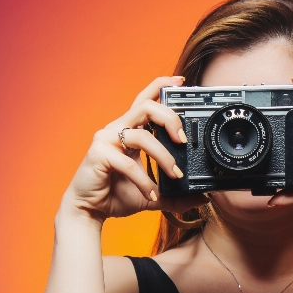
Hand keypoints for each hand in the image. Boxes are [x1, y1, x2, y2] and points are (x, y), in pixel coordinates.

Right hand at [61, 76, 206, 221]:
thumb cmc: (117, 195)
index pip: (146, 100)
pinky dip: (144, 181)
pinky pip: (128, 164)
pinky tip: (151, 194)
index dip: (161, 86)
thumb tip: (201, 198)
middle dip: (170, 119)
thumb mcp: (155, 195)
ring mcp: (106, 140)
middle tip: (183, 141)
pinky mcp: (98, 155)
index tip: (182, 83)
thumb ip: (176, 195)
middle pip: (147, 107)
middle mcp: (118, 129)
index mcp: (130, 130)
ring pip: (142, 136)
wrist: (90, 210)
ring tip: (175, 176)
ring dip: (163, 157)